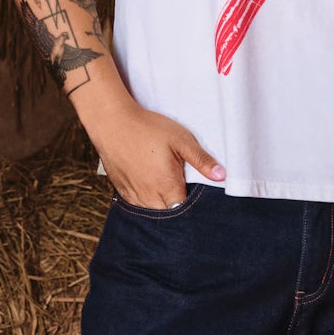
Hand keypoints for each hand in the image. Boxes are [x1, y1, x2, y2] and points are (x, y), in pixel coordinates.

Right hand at [83, 92, 225, 209]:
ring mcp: (133, 194)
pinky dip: (147, 200)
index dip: (193, 204)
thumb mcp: (180, 139)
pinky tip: (151, 187)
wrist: (112, 121)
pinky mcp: (122, 190)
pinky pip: (138, 204)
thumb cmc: (147, 128)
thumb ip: (201, 160)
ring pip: (153, 211)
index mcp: (167, 185)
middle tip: (183, 187)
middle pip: (169, 213)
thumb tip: (221, 176)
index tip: (196, 192)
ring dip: (162, 204)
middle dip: (178, 206)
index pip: (185, 209)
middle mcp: (149, 195)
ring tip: (167, 187)